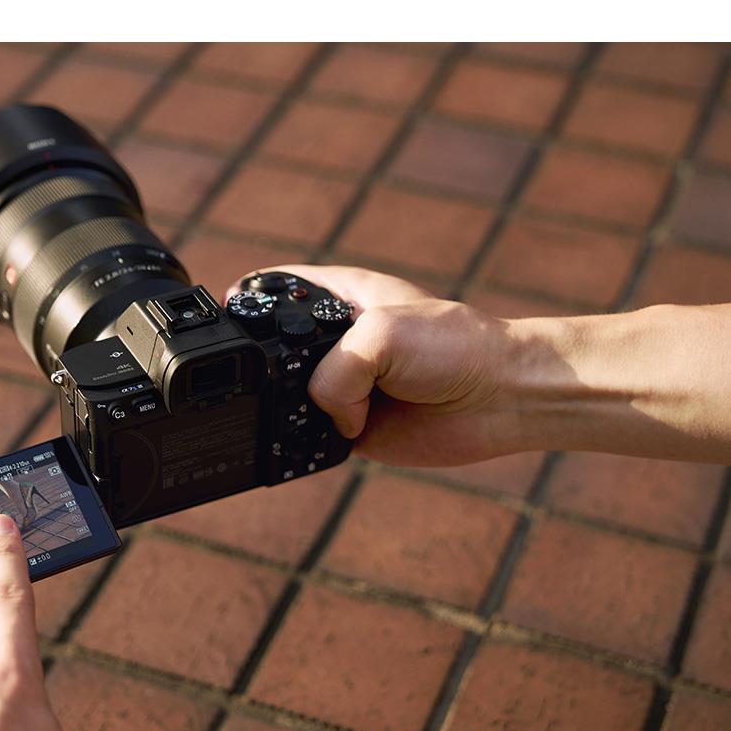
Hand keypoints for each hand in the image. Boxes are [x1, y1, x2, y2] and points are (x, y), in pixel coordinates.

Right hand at [230, 264, 522, 466]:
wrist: (502, 398)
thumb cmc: (455, 347)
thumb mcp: (381, 335)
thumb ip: (333, 373)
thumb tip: (327, 415)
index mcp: (341, 296)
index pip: (276, 289)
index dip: (247, 301)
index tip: (227, 318)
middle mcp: (337, 340)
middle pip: (273, 352)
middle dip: (265, 368)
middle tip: (280, 378)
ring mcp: (345, 384)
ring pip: (288, 400)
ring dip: (293, 410)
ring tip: (332, 408)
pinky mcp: (354, 425)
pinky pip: (312, 436)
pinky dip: (314, 440)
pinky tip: (342, 433)